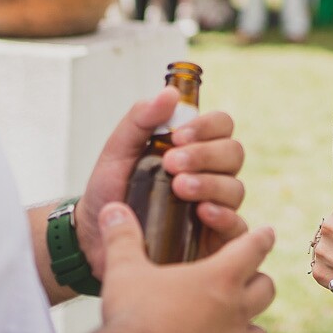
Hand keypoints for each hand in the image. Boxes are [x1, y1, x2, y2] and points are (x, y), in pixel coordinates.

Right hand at [69, 202, 273, 332]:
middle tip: (247, 282)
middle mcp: (235, 313)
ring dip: (247, 332)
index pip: (253, 248)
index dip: (261, 238)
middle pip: (266, 290)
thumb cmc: (132, 317)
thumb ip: (123, 238)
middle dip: (257, 283)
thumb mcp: (124, 271)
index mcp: (220, 279)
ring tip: (231, 331)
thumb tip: (113, 208)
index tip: (268, 233)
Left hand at [78, 89, 247, 275]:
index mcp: (193, 148)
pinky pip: (237, 226)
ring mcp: (215, 206)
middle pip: (233, 153)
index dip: (207, 126)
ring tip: (179, 188)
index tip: (178, 137)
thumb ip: (140, 120)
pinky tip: (202, 212)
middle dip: (205, 155)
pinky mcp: (215, 238)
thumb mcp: (117, 151)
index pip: (221, 125)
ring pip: (235, 188)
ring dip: (210, 183)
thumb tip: (170, 93)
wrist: (95, 238)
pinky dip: (224, 216)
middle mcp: (210, 174)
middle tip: (172, 164)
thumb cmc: (111, 191)